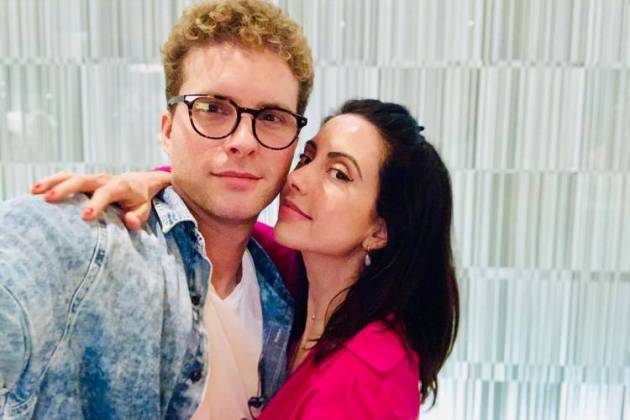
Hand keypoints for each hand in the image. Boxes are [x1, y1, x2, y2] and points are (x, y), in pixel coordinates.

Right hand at [31, 171, 171, 229]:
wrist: (138, 182)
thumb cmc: (139, 200)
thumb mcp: (143, 209)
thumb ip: (138, 217)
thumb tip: (130, 222)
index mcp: (120, 186)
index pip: (107, 192)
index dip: (96, 203)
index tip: (85, 216)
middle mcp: (103, 179)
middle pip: (82, 180)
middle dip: (66, 189)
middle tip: (49, 200)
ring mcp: (91, 178)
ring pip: (70, 176)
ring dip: (52, 182)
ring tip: (34, 192)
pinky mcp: (83, 179)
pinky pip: (65, 177)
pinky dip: (50, 182)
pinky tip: (33, 191)